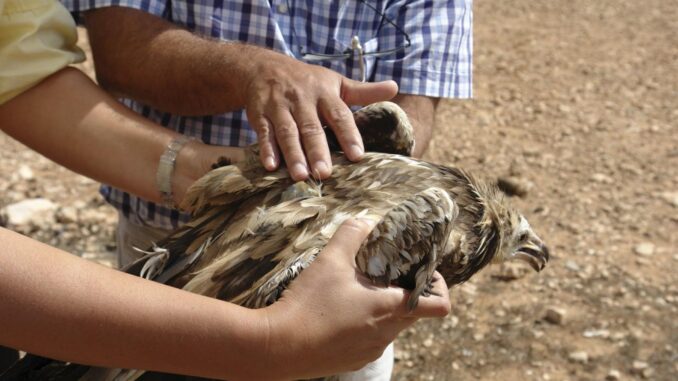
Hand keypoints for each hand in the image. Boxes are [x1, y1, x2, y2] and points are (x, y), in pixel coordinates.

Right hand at [244, 51, 398, 180]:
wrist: (263, 67)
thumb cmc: (307, 81)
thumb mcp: (336, 82)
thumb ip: (364, 91)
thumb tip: (395, 87)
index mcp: (324, 93)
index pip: (339, 115)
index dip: (348, 135)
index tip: (357, 156)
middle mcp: (302, 100)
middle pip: (311, 128)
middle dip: (317, 151)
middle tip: (325, 174)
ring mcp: (279, 107)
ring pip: (287, 132)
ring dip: (293, 155)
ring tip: (301, 176)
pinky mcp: (259, 114)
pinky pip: (263, 133)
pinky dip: (266, 149)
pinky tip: (271, 166)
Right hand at [257, 219, 450, 379]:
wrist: (278, 346)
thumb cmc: (309, 302)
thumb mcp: (330, 259)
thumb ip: (352, 234)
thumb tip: (366, 222)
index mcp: (390, 309)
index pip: (440, 306)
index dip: (439, 286)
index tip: (422, 272)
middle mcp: (387, 334)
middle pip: (412, 313)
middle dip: (402, 291)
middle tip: (381, 273)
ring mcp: (370, 351)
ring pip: (390, 326)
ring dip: (381, 308)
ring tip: (354, 292)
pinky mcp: (354, 361)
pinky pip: (370, 340)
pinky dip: (363, 325)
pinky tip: (338, 313)